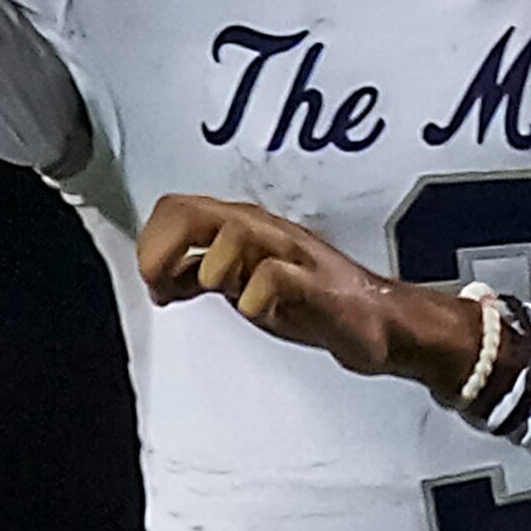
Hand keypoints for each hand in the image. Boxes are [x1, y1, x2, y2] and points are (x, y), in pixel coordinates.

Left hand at [134, 191, 481, 391]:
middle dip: (163, 245)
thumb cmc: (311, 298)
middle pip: (196, 212)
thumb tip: (160, 276)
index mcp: (240, 227)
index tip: (151, 279)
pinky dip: (256, 292)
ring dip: (210, 260)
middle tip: (158, 281)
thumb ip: (200, 275)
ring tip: (207, 286)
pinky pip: (279, 277)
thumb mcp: (240, 283)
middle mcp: (263, 232)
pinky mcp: (319, 287)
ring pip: (238, 232)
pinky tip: (251, 309)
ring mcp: (292, 256)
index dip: (151, 240)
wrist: (379, 322)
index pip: (178, 208)